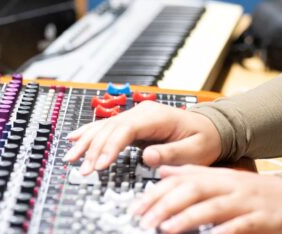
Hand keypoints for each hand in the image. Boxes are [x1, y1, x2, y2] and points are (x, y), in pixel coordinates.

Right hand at [64, 101, 221, 173]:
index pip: (125, 130)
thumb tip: (148, 157)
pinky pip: (106, 127)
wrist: (211, 128)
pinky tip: (74, 137)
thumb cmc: (205, 138)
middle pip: (110, 128)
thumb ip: (171, 153)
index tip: (101, 165)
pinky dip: (89, 133)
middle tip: (84, 169)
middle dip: (94, 149)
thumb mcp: (195, 149)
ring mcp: (136, 116)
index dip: (110, 147)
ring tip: (71, 157)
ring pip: (104, 127)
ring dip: (86, 142)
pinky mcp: (133, 123)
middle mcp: (142, 113)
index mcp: (155, 116)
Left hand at [133, 165, 281, 233]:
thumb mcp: (225, 179)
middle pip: (194, 190)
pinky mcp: (261, 220)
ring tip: (168, 228)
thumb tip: (163, 171)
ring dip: (189, 218)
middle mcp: (230, 186)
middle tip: (146, 220)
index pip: (183, 179)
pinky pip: (240, 225)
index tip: (138, 207)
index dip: (159, 192)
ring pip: (213, 207)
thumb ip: (194, 173)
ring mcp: (246, 203)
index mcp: (219, 177)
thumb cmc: (257, 192)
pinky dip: (225, 231)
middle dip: (167, 205)